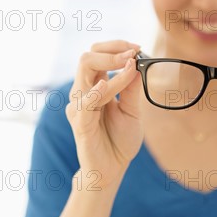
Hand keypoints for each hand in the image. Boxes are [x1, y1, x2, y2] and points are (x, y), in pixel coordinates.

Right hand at [66, 40, 143, 188]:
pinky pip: (84, 104)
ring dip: (111, 66)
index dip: (115, 47)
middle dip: (111, 51)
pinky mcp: (80, 124)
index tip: (137, 48)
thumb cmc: (119, 139)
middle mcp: (83, 93)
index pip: (96, 55)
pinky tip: (106, 86)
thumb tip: (137, 63)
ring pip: (87, 75)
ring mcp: (79, 107)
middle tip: (134, 53)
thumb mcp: (132, 110)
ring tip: (131, 66)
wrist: (112, 169)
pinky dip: (95, 92)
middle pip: (86, 59)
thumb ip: (131, 89)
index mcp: (94, 87)